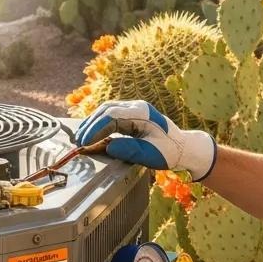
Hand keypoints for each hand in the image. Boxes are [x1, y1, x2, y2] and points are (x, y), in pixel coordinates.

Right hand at [73, 100, 216, 180]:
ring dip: (93, 123)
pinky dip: (100, 124)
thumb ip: (129, 150)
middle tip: (78, 141)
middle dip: (90, 125)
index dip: (95, 128)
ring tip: (81, 137)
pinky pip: (112, 116)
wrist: (184, 147)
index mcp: (142, 113)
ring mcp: (135, 110)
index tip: (84, 142)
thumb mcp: (150, 154)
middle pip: (106, 110)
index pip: (112, 116)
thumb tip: (107, 146)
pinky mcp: (133, 115)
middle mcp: (137, 107)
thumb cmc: (169, 151)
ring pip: (107, 111)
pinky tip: (92, 133)